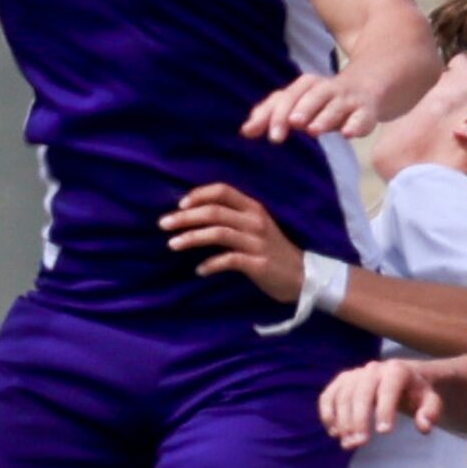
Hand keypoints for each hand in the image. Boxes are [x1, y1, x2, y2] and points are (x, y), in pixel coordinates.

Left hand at [162, 182, 303, 299]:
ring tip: (172, 245)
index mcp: (254, 208)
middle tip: (163, 224)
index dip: (199, 194)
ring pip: (217, 233)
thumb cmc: (273, 250)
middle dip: (185, 217)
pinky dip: (210, 264)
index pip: (223, 191)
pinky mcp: (258, 263)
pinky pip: (228, 260)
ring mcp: (257, 242)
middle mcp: (255, 221)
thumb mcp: (257, 227)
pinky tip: (200, 270)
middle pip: (214, 212)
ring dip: (191, 238)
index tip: (180, 204)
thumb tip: (197, 215)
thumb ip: (233, 218)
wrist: (303, 276)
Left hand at [243, 68, 379, 142]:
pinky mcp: (366, 111)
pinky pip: (362, 116)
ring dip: (325, 116)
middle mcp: (327, 88)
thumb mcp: (297, 103)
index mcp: (307, 85)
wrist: (365, 88)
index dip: (278, 114)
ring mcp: (348, 99)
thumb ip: (271, 114)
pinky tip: (348, 133)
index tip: (270, 136)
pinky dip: (356, 124)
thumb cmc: (322, 101)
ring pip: (336, 105)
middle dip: (302, 109)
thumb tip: (245, 131)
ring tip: (313, 130)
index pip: (288, 96)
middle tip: (292, 124)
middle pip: (313, 95)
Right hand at [320, 358, 440, 447]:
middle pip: (361, 392)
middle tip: (360, 443)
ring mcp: (356, 373)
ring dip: (342, 420)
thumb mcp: (431, 400)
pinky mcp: (342, 381)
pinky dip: (328, 413)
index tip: (385, 432)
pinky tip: (334, 432)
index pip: (389, 388)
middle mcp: (374, 369)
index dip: (385, 409)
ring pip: (343, 395)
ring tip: (348, 444)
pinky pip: (329, 395)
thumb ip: (431, 412)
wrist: (404, 377)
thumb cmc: (417, 392)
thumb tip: (424, 426)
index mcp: (397, 370)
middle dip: (358, 418)